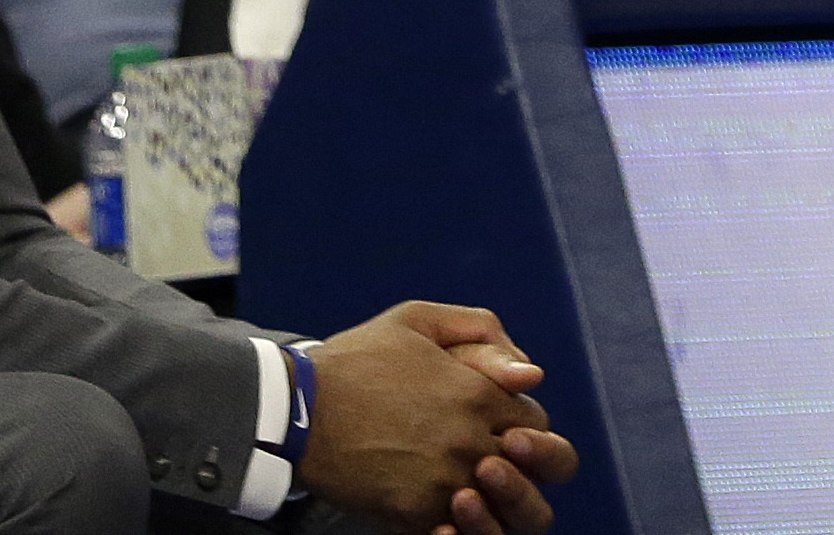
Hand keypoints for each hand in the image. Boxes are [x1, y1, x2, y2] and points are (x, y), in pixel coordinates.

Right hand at [304, 302, 575, 534]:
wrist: (297, 409)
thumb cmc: (357, 360)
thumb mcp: (417, 320)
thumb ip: (480, 331)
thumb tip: (530, 373)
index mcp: (478, 392)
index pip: (537, 425)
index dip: (528, 430)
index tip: (503, 430)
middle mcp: (470, 439)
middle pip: (535, 473)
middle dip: (528, 472)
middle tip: (497, 468)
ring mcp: (444, 481)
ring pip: (505, 516)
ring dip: (501, 508)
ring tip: (471, 494)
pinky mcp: (413, 514)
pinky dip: (460, 531)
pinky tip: (447, 517)